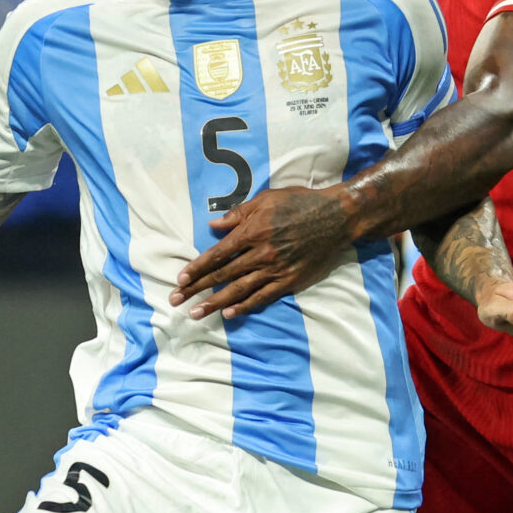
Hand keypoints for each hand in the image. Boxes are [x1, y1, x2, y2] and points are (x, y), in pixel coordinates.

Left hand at [172, 186, 353, 319]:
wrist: (336, 217)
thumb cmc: (300, 203)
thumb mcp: (266, 199)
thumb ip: (238, 214)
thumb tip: (212, 225)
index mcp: (252, 231)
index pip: (217, 254)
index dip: (197, 268)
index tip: (180, 279)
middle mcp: (261, 253)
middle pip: (222, 274)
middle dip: (197, 289)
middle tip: (176, 301)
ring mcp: (275, 269)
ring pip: (239, 289)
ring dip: (214, 303)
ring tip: (196, 313)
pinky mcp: (290, 280)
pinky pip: (263, 296)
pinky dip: (245, 306)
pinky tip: (229, 313)